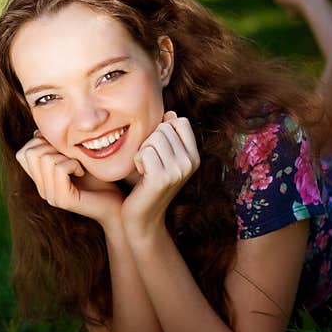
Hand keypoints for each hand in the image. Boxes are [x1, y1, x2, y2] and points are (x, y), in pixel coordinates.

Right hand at [15, 133, 123, 224]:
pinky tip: (82, 172)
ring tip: (78, 165)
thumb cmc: (100, 178)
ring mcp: (51, 196)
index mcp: (41, 179)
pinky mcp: (63, 199)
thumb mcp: (75, 157)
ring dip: (65, 155)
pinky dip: (73, 163)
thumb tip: (37, 132)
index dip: (40, 142)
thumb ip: (56, 148)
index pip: (22, 154)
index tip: (61, 149)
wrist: (116, 204)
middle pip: (30, 153)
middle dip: (52, 146)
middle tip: (70, 156)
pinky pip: (60, 169)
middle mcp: (42, 189)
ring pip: (45, 159)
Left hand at [121, 111, 199, 238]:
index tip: (158, 151)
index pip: (180, 121)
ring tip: (145, 169)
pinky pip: (145, 151)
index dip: (162, 130)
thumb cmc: (147, 183)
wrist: (143, 218)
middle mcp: (190, 163)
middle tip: (149, 163)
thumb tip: (170, 113)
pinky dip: (137, 161)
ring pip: (154, 137)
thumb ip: (167, 136)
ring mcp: (178, 170)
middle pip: (164, 128)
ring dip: (142, 151)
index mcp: (194, 156)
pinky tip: (141, 175)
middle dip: (150, 141)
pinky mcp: (162, 178)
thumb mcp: (162, 157)